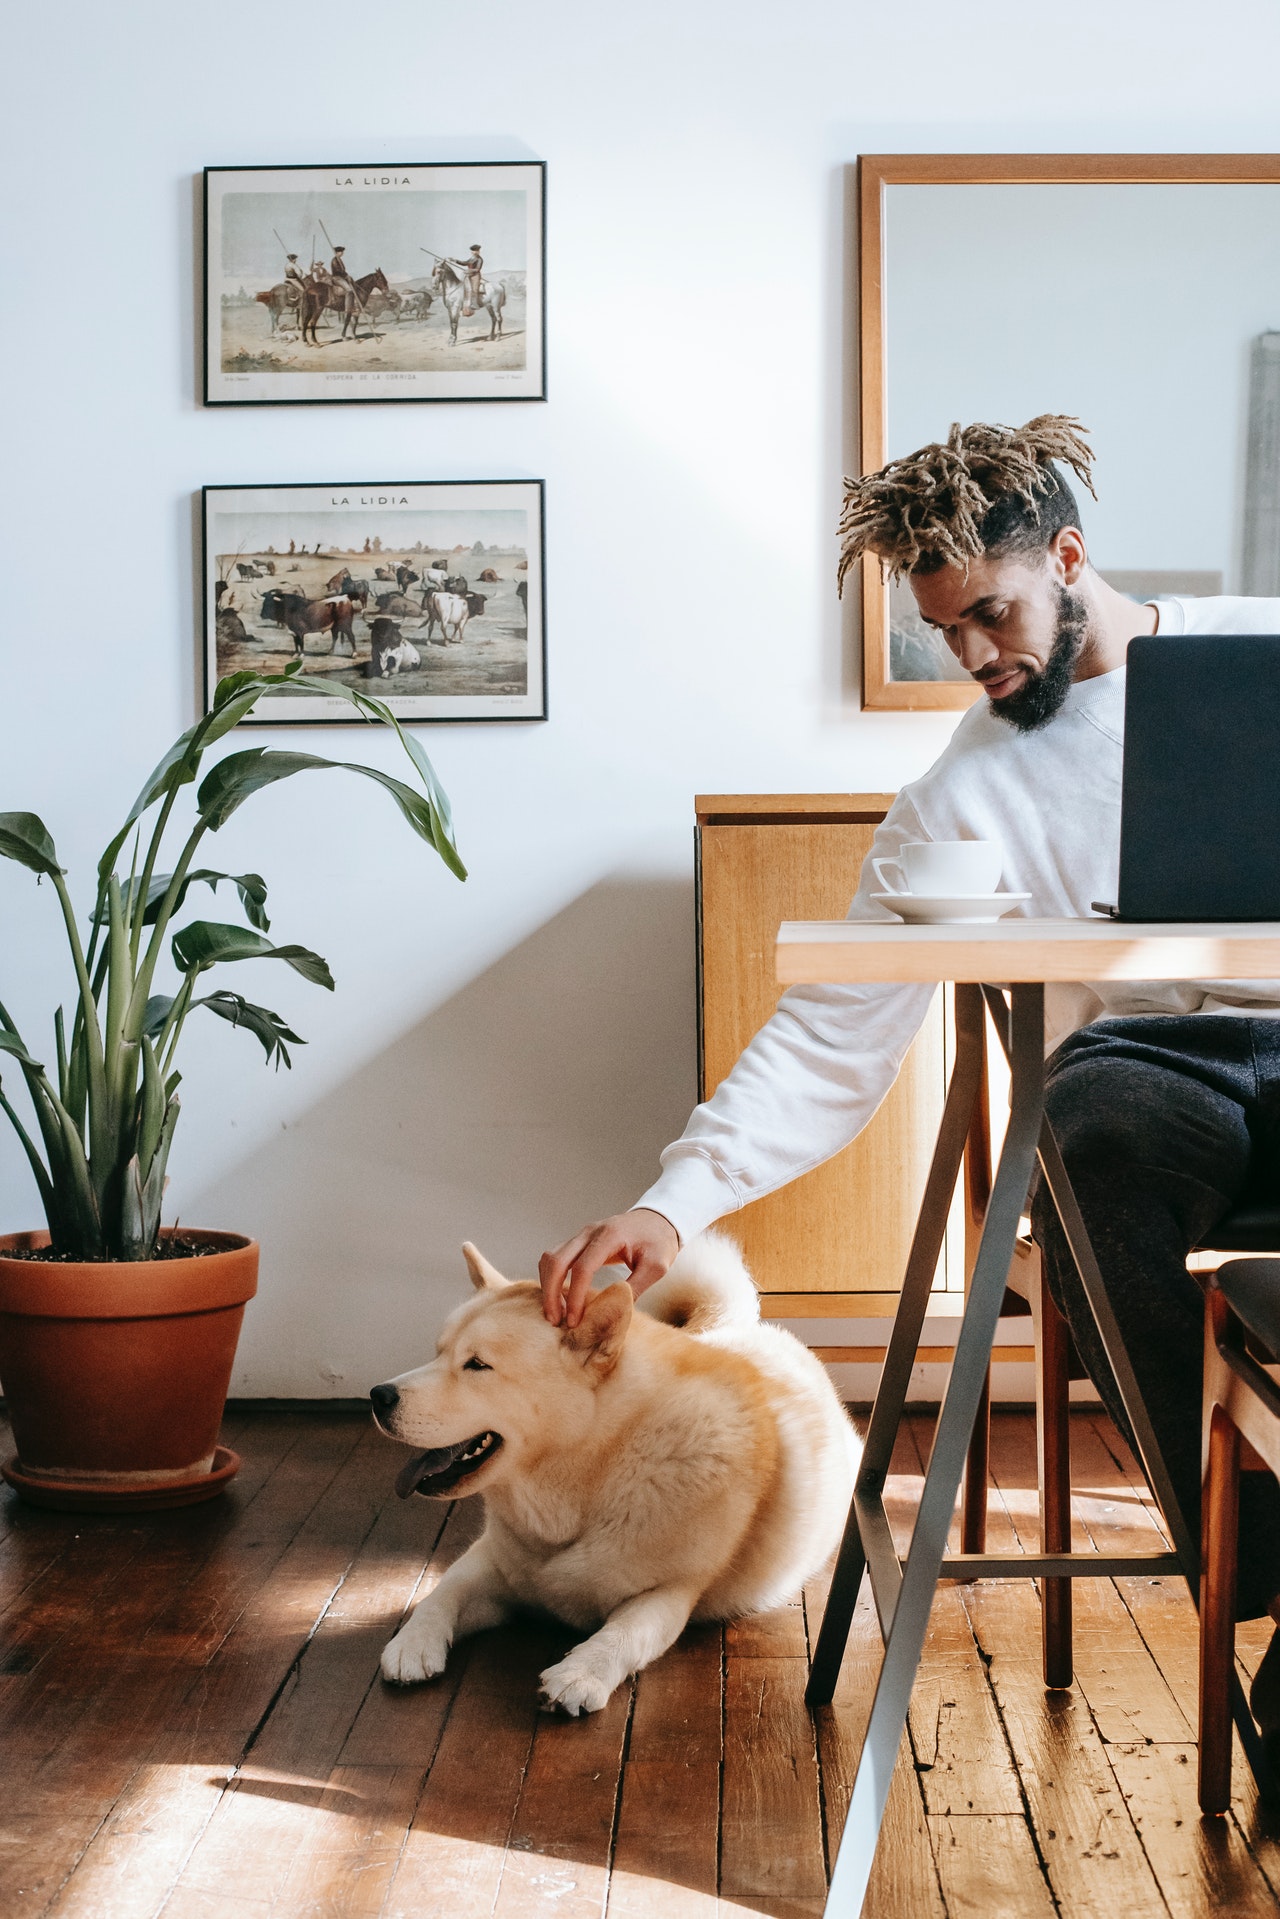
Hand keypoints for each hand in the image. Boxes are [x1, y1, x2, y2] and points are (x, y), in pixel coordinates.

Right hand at [539, 1209, 679, 1328]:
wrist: (658, 1219)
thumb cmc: (659, 1242)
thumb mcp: (657, 1266)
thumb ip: (636, 1286)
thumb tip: (615, 1311)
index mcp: (609, 1236)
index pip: (582, 1268)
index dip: (575, 1297)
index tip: (574, 1320)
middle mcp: (590, 1233)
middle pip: (556, 1261)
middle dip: (551, 1292)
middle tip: (554, 1320)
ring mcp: (582, 1235)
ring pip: (551, 1258)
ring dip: (548, 1285)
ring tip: (555, 1312)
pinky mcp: (580, 1241)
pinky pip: (556, 1258)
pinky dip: (551, 1277)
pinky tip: (559, 1297)